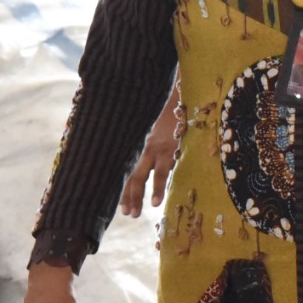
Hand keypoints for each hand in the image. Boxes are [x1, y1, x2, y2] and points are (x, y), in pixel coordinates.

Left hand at [121, 86, 180, 215]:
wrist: (181, 89)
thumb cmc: (171, 103)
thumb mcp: (156, 119)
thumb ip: (151, 133)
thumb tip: (147, 145)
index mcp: (141, 140)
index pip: (127, 167)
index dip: (123, 186)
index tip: (121, 204)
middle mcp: (145, 145)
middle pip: (132, 175)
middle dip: (128, 195)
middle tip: (128, 213)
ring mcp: (158, 147)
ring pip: (144, 176)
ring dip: (139, 195)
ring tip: (138, 212)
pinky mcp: (172, 147)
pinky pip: (164, 171)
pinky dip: (158, 187)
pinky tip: (157, 201)